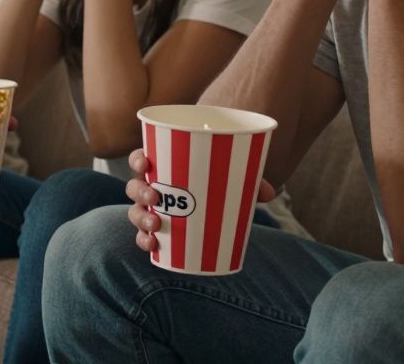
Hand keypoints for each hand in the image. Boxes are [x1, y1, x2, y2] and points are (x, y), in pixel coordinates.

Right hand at [125, 148, 275, 252]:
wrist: (216, 203)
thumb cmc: (219, 183)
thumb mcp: (234, 179)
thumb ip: (249, 182)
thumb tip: (269, 192)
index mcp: (163, 166)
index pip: (140, 158)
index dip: (137, 159)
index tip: (146, 162)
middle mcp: (153, 187)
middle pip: (134, 186)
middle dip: (140, 191)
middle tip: (155, 196)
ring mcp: (152, 210)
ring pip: (134, 211)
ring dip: (140, 218)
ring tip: (156, 224)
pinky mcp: (158, 230)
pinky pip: (144, 236)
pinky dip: (145, 241)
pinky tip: (153, 245)